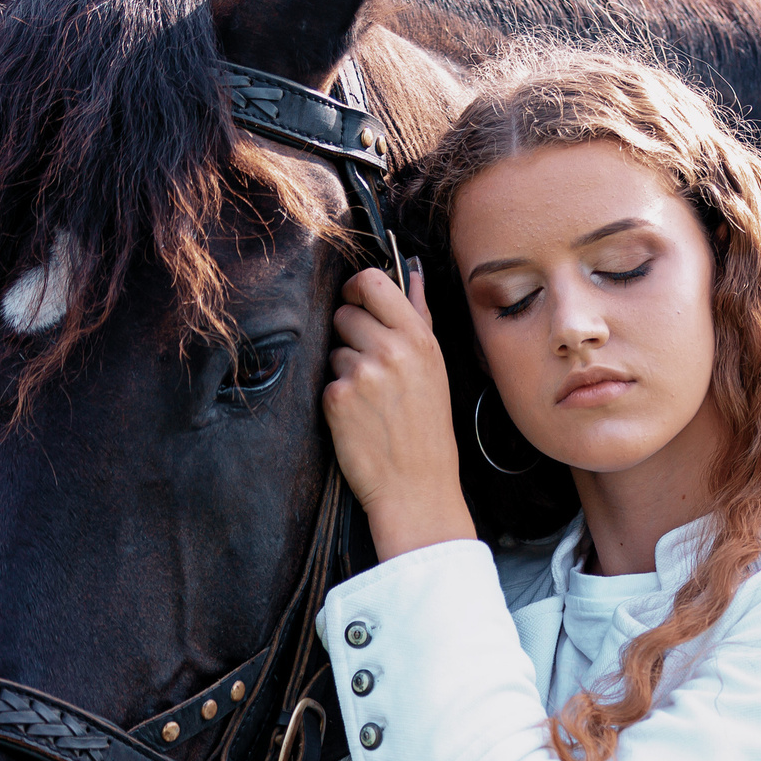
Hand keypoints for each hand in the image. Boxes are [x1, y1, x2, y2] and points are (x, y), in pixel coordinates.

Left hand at [324, 259, 476, 560]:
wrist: (416, 487)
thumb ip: (420, 317)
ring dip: (344, 368)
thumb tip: (413, 273)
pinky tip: (359, 417)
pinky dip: (336, 397)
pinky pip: (325, 379)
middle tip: (370, 367)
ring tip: (370, 399)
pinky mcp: (337, 398)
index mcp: (420, 339)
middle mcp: (392, 350)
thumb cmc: (428, 429)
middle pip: (345, 313)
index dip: (356, 287)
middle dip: (349, 334)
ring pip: (333, 348)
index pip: (374, 282)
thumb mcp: (435, 369)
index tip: (354, 300)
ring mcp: (363, 373)